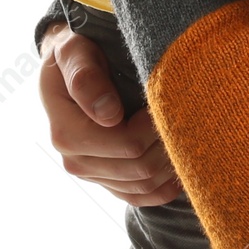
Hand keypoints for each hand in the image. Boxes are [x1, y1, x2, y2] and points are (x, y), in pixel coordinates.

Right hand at [39, 23, 182, 205]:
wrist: (68, 67)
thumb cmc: (75, 54)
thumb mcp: (73, 53)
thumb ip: (85, 78)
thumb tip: (108, 114)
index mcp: (66, 134)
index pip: (127, 144)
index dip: (155, 125)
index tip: (166, 97)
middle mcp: (75, 162)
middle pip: (140, 169)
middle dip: (168, 141)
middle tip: (182, 111)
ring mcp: (91, 175)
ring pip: (145, 185)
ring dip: (170, 161)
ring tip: (181, 128)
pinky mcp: (106, 180)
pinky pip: (140, 196)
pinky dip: (163, 185)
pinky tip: (178, 163)